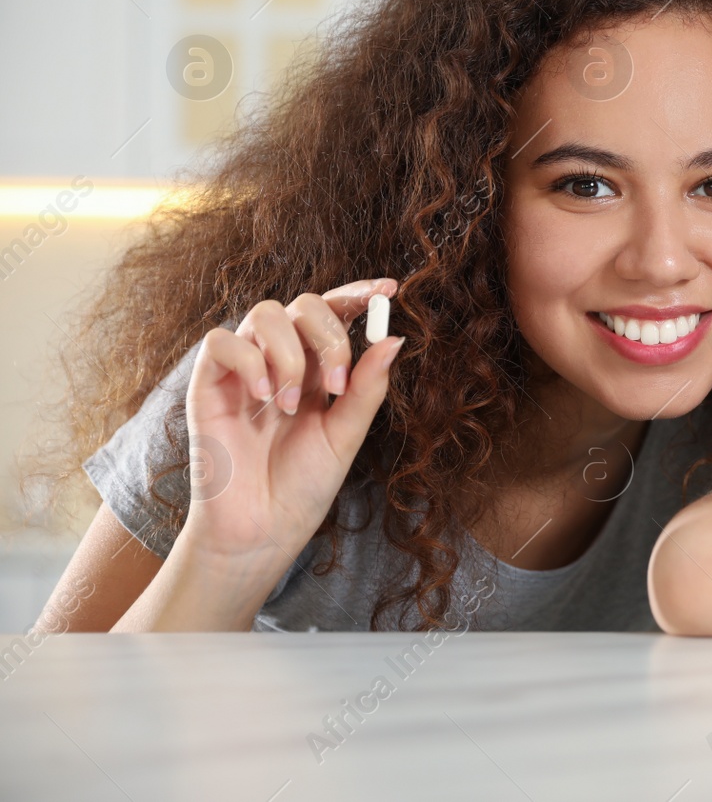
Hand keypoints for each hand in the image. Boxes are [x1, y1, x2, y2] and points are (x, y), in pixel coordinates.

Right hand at [180, 279, 403, 568]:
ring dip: (289, 353)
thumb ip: (366, 388)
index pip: (335, 312)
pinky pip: (221, 341)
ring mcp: (244, 370)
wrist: (262, 530)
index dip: (358, 294)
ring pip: (264, 313)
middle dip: (328, 334)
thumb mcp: (346, 435)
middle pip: (303, 304)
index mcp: (317, 368)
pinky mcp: (208, 385)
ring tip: (290, 404)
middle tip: (336, 385)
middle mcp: (281, 360)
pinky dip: (248, 359)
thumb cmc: (303, 485)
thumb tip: (394, 340)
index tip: (389, 289)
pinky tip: (263, 397)